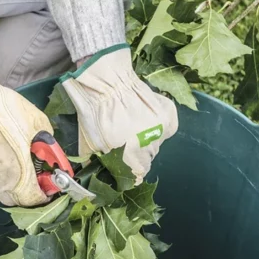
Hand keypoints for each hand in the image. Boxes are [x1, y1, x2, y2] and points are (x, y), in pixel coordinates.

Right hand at [0, 62, 50, 206]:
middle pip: (12, 200)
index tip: (45, 190)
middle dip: (22, 193)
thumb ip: (46, 145)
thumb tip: (49, 155)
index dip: (41, 197)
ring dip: (4, 187)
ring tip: (8, 169)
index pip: (32, 200)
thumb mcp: (37, 122)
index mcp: (18, 174)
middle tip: (28, 179)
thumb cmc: (3, 110)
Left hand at [61, 45, 177, 184]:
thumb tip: (99, 175)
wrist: (107, 83)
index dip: (130, 171)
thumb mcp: (89, 146)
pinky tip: (145, 117)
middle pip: (147, 158)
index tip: (124, 165)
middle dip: (137, 154)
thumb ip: (99, 164)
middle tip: (125, 140)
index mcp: (131, 157)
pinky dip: (158, 125)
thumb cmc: (95, 115)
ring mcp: (162, 129)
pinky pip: (166, 128)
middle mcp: (150, 146)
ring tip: (133, 125)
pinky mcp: (169, 114)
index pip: (138, 175)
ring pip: (157, 143)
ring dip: (147, 139)